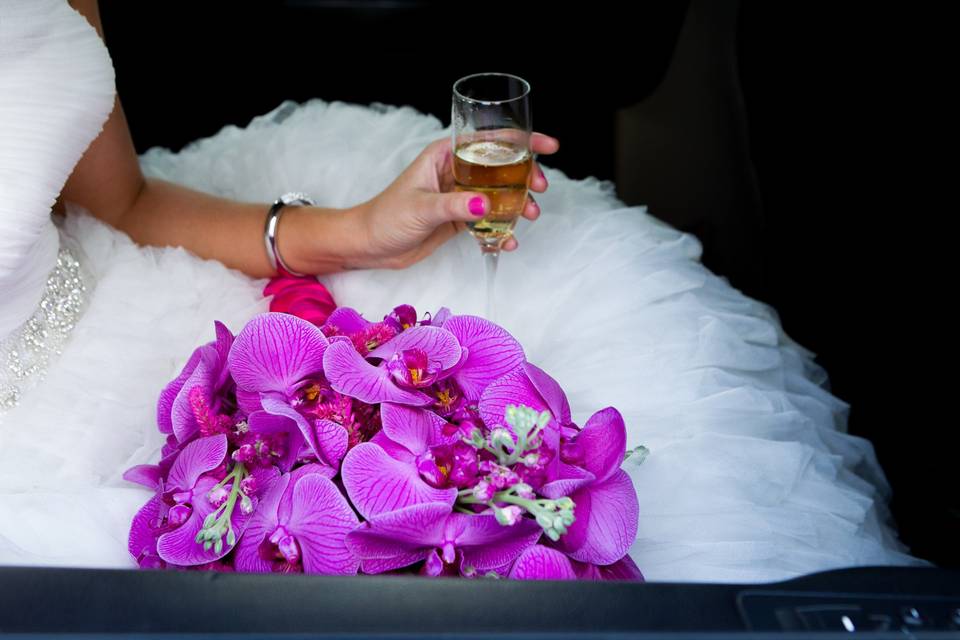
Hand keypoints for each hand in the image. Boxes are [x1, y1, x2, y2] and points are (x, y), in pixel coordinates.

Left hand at [344, 133, 559, 269]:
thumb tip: (485, 204)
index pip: (489, 140)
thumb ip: (455, 205)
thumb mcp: (422, 208)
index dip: (522, 140)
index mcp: (445, 155)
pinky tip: (507, 241)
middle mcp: (456, 171)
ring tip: (528, 217)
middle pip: (502, 166)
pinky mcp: (460, 219)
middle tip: (539, 190)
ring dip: (518, 205)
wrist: (370, 245)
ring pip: (499, 194)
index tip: (548, 146)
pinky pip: (488, 220)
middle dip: (525, 176)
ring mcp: (460, 196)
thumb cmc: (386, 217)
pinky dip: (501, 229)